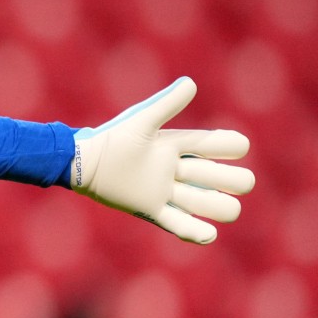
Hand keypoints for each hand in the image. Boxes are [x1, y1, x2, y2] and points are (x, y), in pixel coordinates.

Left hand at [70, 77, 253, 243]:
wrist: (82, 164)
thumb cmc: (112, 138)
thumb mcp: (141, 120)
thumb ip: (166, 104)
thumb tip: (191, 83)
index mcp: (179, 146)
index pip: (222, 145)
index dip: (233, 146)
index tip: (235, 147)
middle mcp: (178, 170)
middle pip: (225, 178)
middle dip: (233, 179)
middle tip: (220, 179)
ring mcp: (167, 192)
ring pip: (211, 204)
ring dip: (219, 206)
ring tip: (217, 206)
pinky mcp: (152, 211)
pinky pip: (181, 225)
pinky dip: (197, 233)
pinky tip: (208, 234)